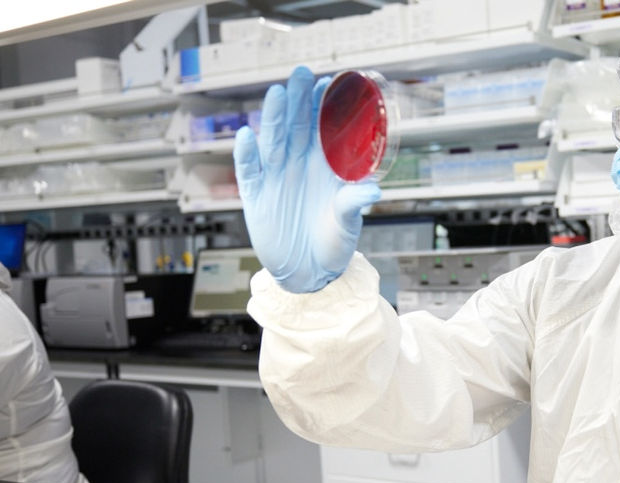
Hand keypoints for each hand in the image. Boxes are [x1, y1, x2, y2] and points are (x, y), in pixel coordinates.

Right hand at [233, 66, 382, 292]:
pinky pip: (248, 171)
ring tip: (277, 95)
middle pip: (297, 127)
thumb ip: (354, 202)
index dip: (325, 107)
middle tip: (301, 73)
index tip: (329, 83)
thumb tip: (373, 190)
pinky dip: (246, 156)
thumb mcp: (347, 223)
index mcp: (325, 167)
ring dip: (274, 118)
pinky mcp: (255, 196)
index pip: (324, 130)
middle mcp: (299, 166)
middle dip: (299, 100)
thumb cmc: (334, 244)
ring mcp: (276, 178)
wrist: (310, 273)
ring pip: (273, 141)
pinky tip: (246, 137)